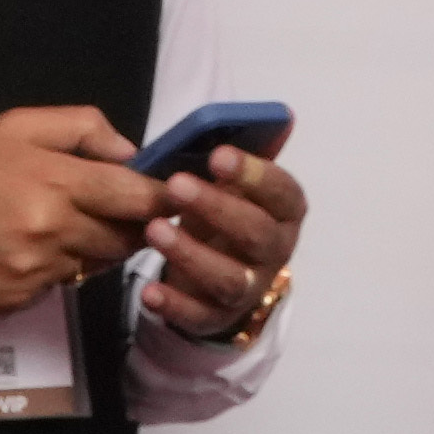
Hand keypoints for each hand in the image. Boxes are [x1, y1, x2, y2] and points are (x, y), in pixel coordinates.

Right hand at [0, 104, 159, 312]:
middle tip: (127, 211)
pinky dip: (58, 268)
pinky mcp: (23, 300)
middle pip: (125, 237)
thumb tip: (130, 150)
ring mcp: (38, 271)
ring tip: (64, 223)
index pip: (136, 196)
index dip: (164, 199)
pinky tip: (29, 249)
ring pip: (96, 263)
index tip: (178, 196)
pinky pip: (62, 284)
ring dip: (94, 246)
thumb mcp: (15, 127)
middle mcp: (52, 230)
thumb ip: (81, 128)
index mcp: (55, 182)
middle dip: (134, 225)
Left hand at [145, 142, 309, 343]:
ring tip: (153, 230)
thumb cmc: (227, 213)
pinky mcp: (218, 317)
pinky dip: (174, 305)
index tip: (218, 155)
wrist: (221, 271)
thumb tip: (281, 115)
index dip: (254, 174)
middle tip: (176, 184)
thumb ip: (249, 151)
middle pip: (256, 234)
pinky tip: (148, 290)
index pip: (281, 192)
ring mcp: (249, 288)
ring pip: (228, 278)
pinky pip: (199, 316)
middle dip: (217, 208)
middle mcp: (275, 251)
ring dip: (191, 254)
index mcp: (285, 211)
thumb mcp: (237, 182)